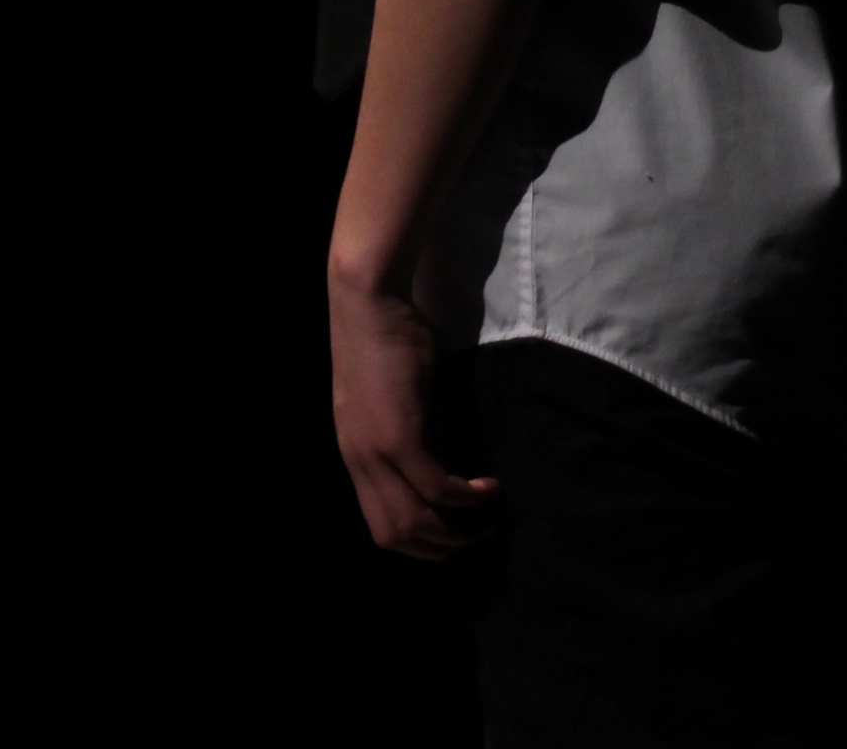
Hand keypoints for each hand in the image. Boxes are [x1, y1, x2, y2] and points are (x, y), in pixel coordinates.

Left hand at [328, 272, 496, 558]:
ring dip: (460, 528)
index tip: (458, 535)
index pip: (381, 529)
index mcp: (355, 456)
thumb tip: (440, 464)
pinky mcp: (398, 434)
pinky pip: (437, 487)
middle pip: (397, 535)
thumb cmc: (384, 340)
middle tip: (481, 533)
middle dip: (444, 547)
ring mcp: (376, 450)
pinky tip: (490, 486)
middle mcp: (360, 461)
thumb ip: (405, 436)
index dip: (421, 545)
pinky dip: (468, 497)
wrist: (367, 300)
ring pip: (417, 520)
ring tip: (491, 514)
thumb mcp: (388, 401)